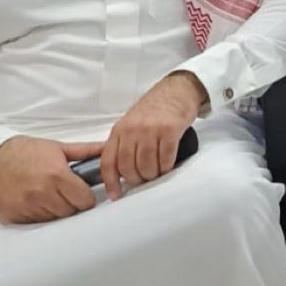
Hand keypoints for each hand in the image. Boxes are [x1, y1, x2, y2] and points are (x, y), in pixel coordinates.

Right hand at [0, 135, 105, 223]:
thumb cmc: (27, 151)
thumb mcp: (58, 148)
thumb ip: (85, 151)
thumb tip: (106, 148)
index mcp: (57, 176)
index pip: (85, 201)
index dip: (87, 197)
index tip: (83, 193)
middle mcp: (42, 194)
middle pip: (71, 212)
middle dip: (73, 204)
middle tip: (67, 193)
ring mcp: (27, 206)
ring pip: (55, 219)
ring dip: (57, 210)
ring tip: (51, 195)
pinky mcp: (14, 215)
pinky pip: (36, 222)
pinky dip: (40, 215)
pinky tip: (37, 201)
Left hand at [100, 72, 204, 198]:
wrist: (177, 90)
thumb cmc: (155, 108)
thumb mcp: (132, 122)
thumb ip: (124, 143)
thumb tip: (121, 172)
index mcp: (119, 130)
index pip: (108, 161)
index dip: (111, 182)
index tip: (115, 195)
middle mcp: (132, 130)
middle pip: (128, 167)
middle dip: (136, 180)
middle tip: (144, 180)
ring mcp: (151, 130)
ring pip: (147, 165)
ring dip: (152, 175)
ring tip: (157, 173)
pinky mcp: (170, 130)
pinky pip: (166, 158)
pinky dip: (167, 166)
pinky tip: (168, 165)